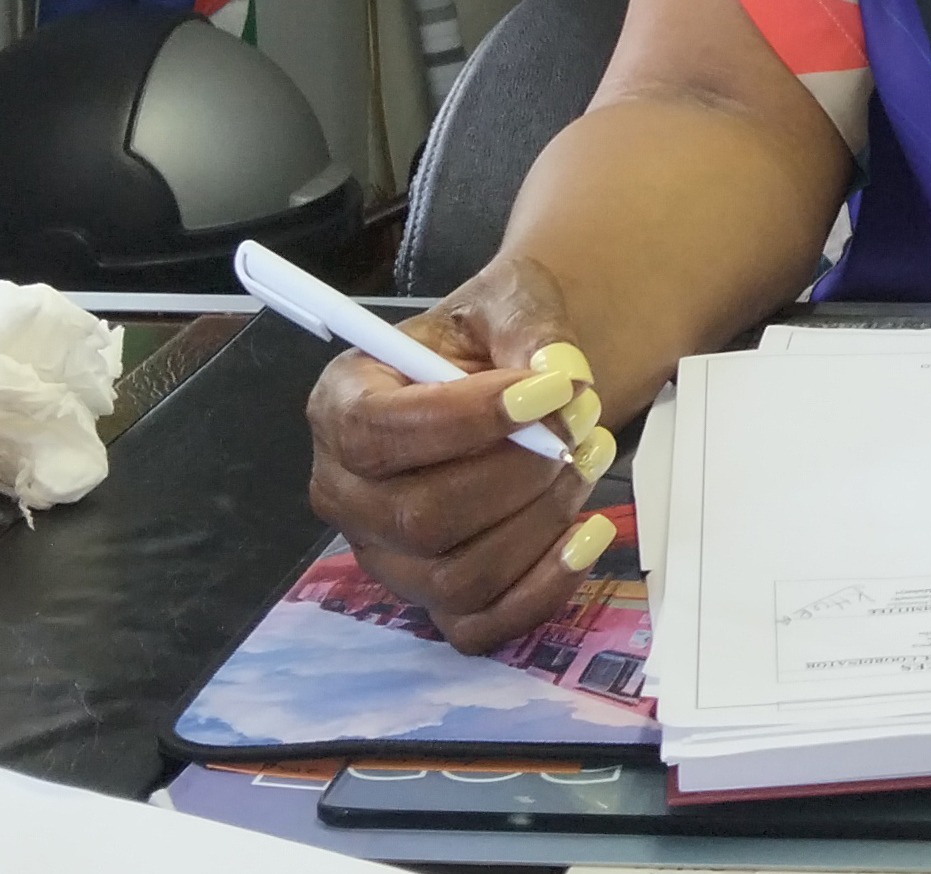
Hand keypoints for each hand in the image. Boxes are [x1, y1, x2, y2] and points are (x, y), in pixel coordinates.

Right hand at [303, 254, 621, 653]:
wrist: (520, 383)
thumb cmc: (494, 342)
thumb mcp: (510, 302)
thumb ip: (530, 329)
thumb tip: (559, 378)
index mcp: (342, 406)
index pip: (376, 431)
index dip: (465, 419)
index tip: (549, 393)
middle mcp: (346, 493)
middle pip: (420, 515)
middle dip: (519, 474)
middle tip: (580, 429)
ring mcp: (387, 558)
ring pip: (457, 575)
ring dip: (540, 522)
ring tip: (587, 461)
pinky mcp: (434, 602)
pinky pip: (480, 627)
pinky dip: (545, 589)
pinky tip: (588, 534)